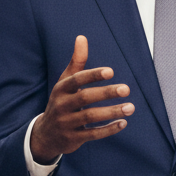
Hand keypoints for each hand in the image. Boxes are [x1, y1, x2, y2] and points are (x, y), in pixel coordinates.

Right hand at [30, 35, 134, 163]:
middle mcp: (61, 105)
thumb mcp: (65, 82)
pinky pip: (92, 134)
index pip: (76, 80)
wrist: (45, 134)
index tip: (111, 71)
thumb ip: (76, 62)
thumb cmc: (61, 102)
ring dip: (111, 112)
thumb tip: (82, 37)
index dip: (93, 75)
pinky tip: (122, 123)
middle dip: (106, 93)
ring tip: (130, 107)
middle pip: (84, 98)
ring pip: (90, 117)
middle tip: (126, 89)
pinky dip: (108, 130)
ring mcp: (66, 123)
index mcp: (61, 89)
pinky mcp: (73, 138)